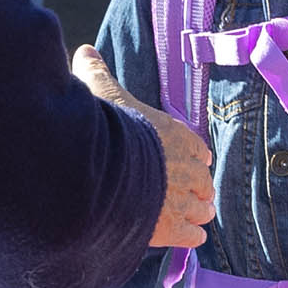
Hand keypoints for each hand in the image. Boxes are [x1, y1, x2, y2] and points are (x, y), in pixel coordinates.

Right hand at [73, 44, 213, 246]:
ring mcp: (181, 200)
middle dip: (198, 188)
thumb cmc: (102, 129)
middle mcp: (186, 169)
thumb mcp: (100, 92)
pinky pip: (192, 236)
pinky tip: (188, 236)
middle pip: (203, 181)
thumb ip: (96, 73)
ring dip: (197, 212)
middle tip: (190, 194)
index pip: (197, 149)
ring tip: (193, 218)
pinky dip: (191, 236)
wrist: (97, 172)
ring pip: (201, 209)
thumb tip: (84, 50)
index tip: (187, 162)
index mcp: (176, 136)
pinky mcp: (170, 229)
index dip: (192, 158)